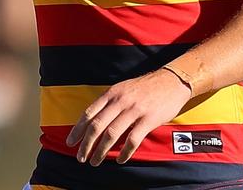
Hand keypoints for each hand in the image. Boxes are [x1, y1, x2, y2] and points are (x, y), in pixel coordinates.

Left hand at [65, 68, 193, 165]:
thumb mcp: (121, 89)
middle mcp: (120, 101)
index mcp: (110, 94)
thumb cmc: (144, 88)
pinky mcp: (149, 119)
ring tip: (95, 161)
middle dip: (86, 144)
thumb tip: (92, 119)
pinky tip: (120, 159)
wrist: (171, 81)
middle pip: (97, 125)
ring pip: (112, 134)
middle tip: (80, 157)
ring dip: (101, 150)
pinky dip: (125, 152)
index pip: (88, 113)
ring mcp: (134, 110)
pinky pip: (133, 139)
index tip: (70, 142)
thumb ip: (108, 102)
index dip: (77, 129)